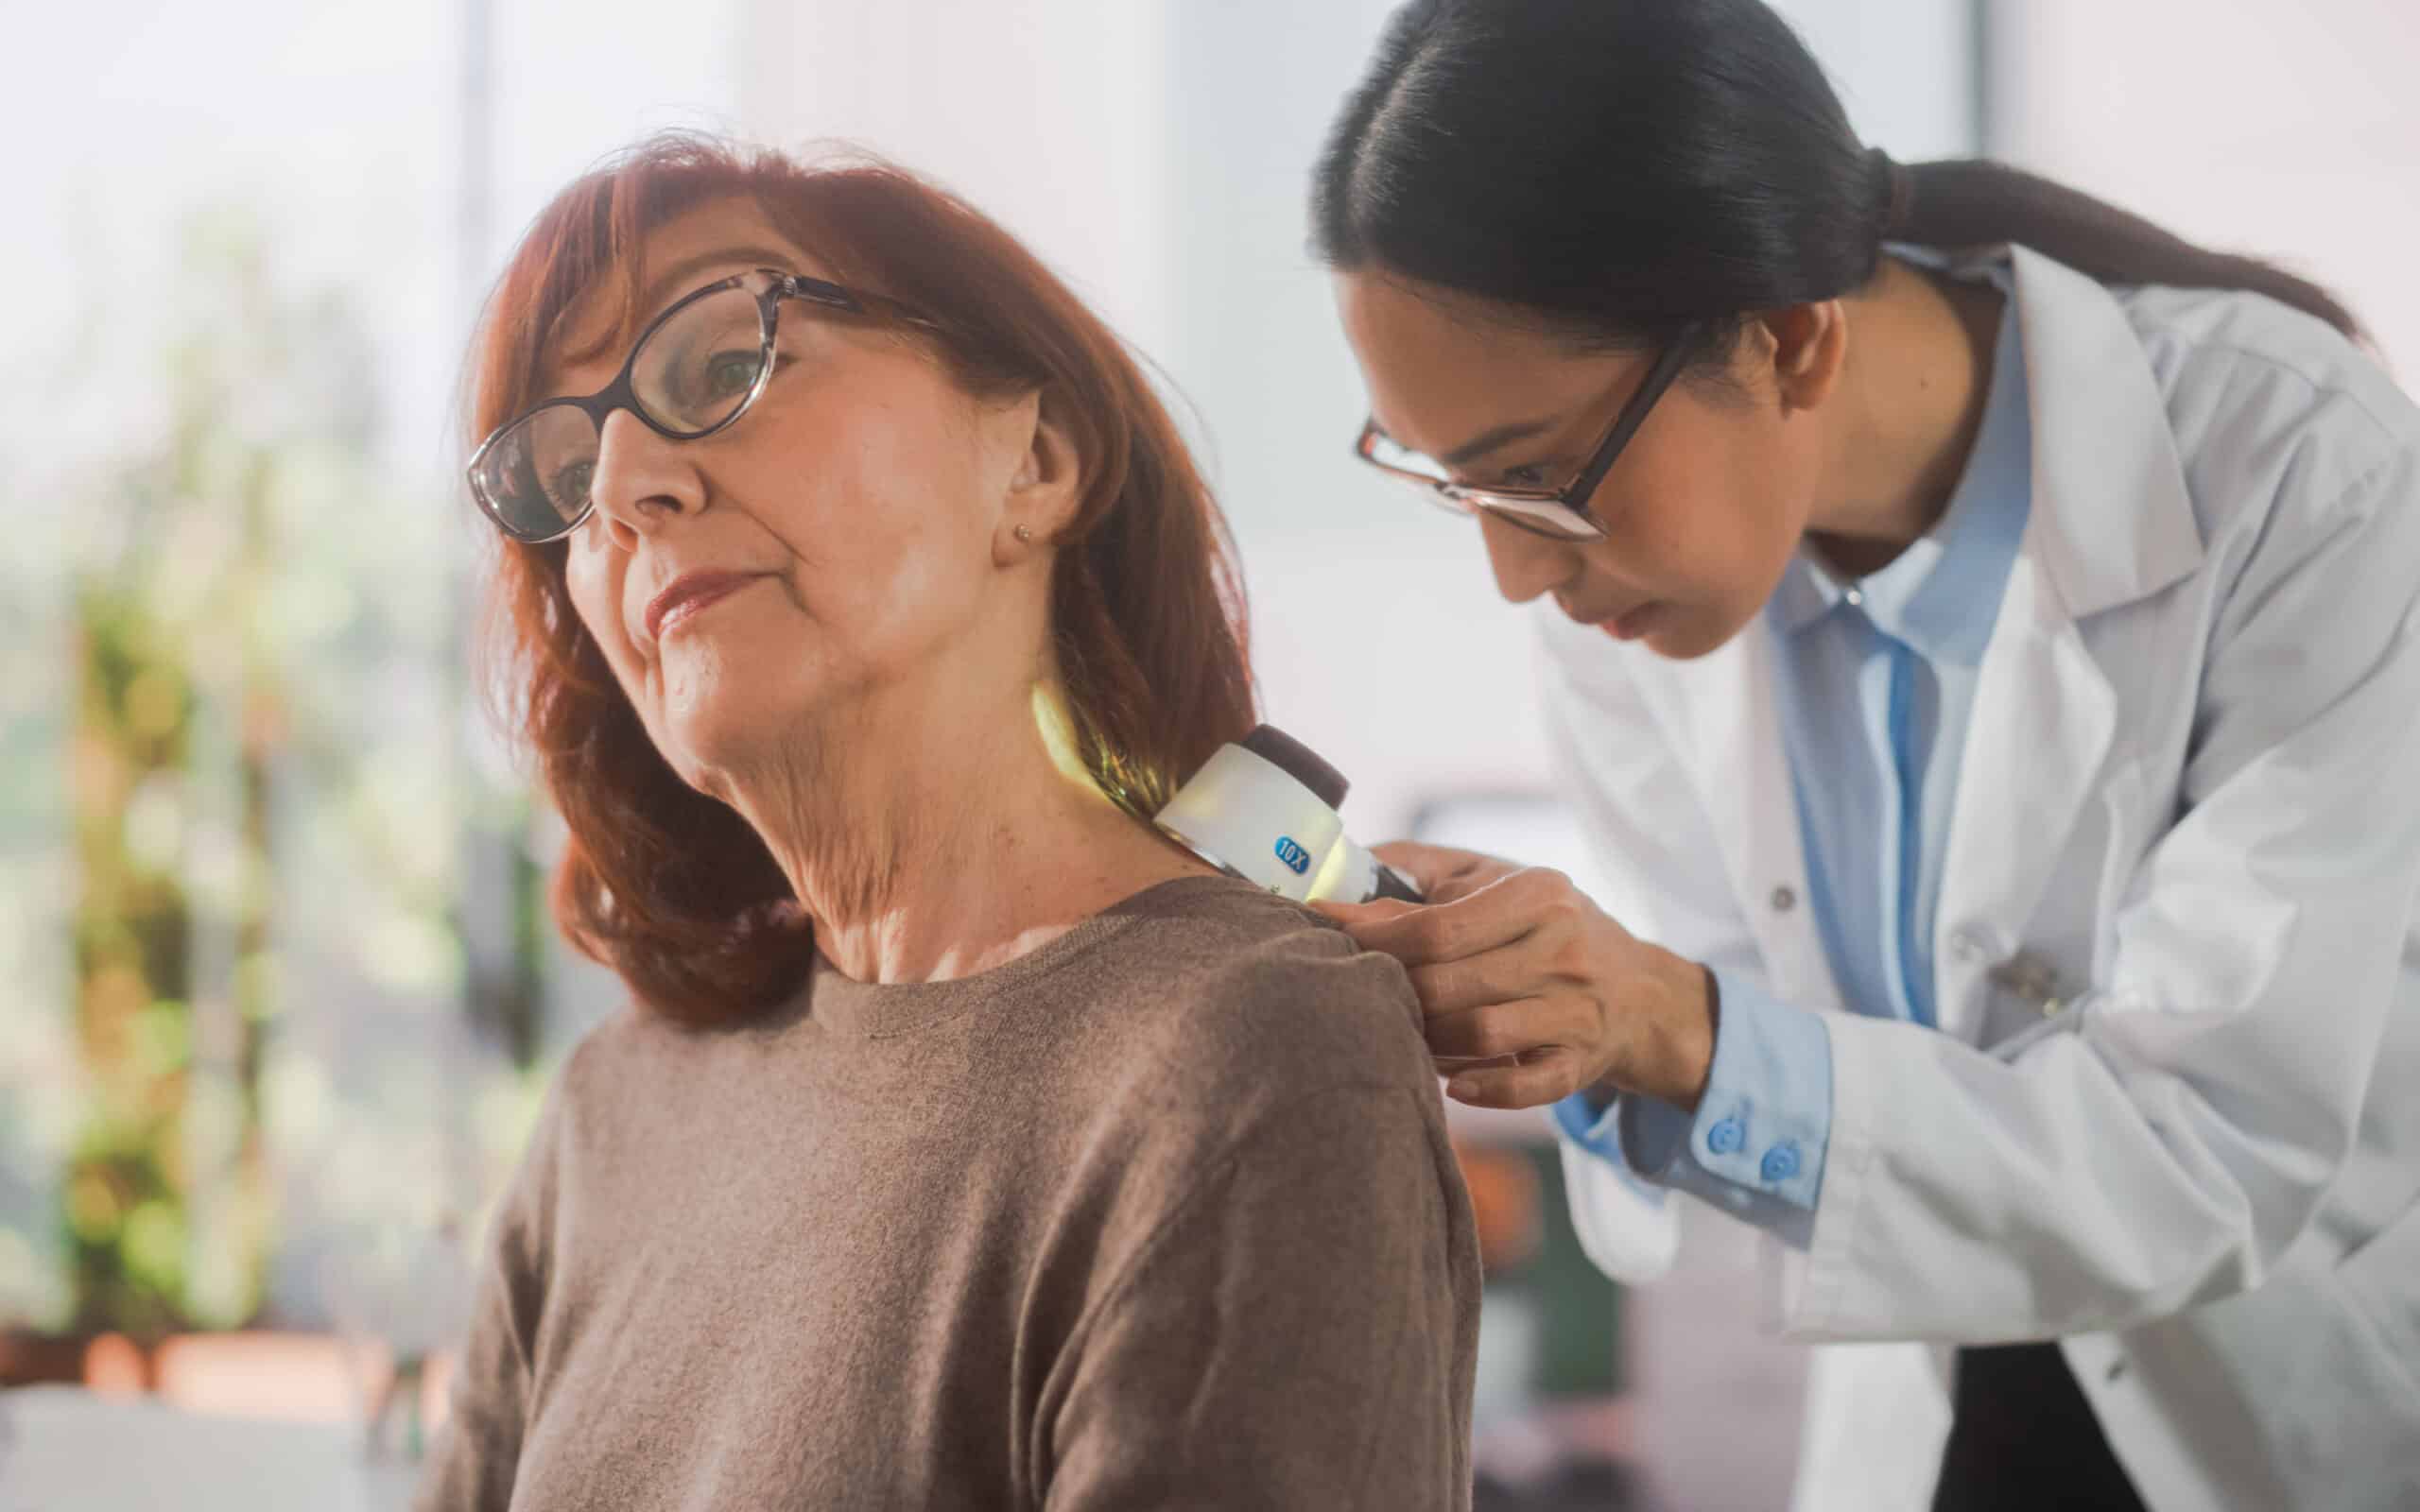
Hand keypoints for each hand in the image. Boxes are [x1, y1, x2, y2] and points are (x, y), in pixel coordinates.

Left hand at [1313, 841, 1717, 1110]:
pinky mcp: (1583, 1062)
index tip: (1322, 930)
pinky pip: (1527, 1085)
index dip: (1373, 936)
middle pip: (1449, 983)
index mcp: (1538, 894)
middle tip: (1359, 995)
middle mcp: (1563, 949)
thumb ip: (1421, 874)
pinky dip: (1484, 1088)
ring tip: (1404, 1033)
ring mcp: (1577, 1010)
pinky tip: (1453, 1083)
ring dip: (1429, 1040)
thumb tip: (1341, 880)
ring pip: (1480, 1032)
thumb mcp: (1497, 881)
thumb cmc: (1546, 926)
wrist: (1640, 989)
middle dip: (1395, 992)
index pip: (1438, 925)